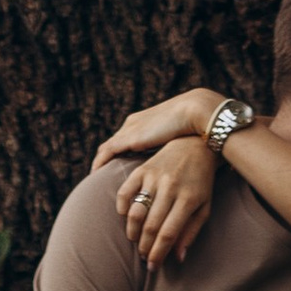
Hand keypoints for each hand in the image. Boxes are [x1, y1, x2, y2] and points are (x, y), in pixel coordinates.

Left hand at [92, 85, 222, 168]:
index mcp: (143, 121)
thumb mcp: (178, 138)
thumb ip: (171, 147)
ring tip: (96, 177)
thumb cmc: (193, 128)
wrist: (194, 114)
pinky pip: (108, 151)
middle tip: (101, 175)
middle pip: (113, 144)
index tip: (116, 167)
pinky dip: (101, 161)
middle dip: (107, 159)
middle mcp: (133, 124)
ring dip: (101, 162)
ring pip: (108, 148)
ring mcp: (130, 130)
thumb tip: (175, 160)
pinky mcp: (129, 137)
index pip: (125, 139)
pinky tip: (96, 172)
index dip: (119, 153)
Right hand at [115, 136, 216, 266]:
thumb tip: (178, 258)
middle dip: (144, 247)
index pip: (168, 234)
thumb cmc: (201, 182)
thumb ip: (191, 232)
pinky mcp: (142, 169)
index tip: (153, 266)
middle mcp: (170, 188)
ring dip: (132, 232)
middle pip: (151, 226)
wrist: (194, 145)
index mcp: (188, 199)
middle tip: (143, 256)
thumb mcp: (204, 207)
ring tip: (136, 240)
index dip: (158, 254)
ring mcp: (154, 177)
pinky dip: (122, 209)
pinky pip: (125, 192)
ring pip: (136, 212)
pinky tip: (127, 218)